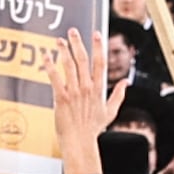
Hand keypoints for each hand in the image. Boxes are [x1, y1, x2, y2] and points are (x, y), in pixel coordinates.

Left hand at [48, 30, 118, 173]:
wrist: (79, 142)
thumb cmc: (93, 128)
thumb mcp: (110, 111)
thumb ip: (119, 95)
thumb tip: (127, 82)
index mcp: (98, 89)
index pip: (100, 63)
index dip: (99, 47)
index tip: (96, 34)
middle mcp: (87, 88)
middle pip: (83, 60)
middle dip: (78, 43)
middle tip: (73, 31)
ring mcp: (74, 92)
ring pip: (69, 66)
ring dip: (63, 51)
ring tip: (59, 40)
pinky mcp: (61, 98)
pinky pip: (55, 78)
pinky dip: (50, 66)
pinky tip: (46, 57)